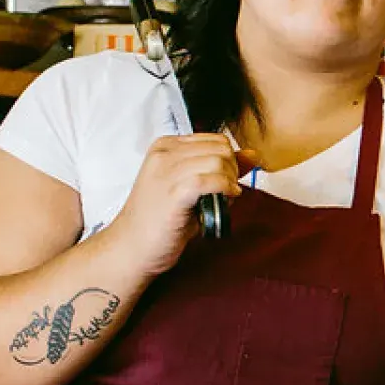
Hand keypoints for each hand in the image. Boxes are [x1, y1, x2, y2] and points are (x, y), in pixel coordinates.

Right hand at [103, 134, 255, 276]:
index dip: (229, 160)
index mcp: (166, 146)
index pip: (215, 138)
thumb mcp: (192, 185)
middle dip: (232, 170)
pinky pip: (210, 180)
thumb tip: (252, 155)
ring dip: (229, 181)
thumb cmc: (161, 219)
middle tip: (226, 191)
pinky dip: (225, 189)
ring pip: (218, 161)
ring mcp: (166, 171)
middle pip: (220, 148)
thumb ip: (220, 168)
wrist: (132, 246)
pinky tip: (225, 200)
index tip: (224, 180)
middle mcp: (164, 153)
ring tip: (222, 198)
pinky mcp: (173, 193)